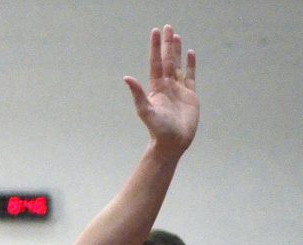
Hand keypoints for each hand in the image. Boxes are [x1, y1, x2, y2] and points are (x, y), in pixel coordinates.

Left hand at [125, 25, 198, 155]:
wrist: (172, 143)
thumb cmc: (158, 130)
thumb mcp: (145, 111)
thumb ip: (137, 94)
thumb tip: (126, 78)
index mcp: (156, 88)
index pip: (155, 62)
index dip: (156, 47)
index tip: (156, 32)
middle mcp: (166, 86)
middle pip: (166, 60)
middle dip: (167, 44)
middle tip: (167, 27)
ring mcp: (178, 89)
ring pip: (177, 65)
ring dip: (177, 51)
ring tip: (176, 36)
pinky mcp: (190, 95)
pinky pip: (190, 75)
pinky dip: (190, 64)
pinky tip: (190, 53)